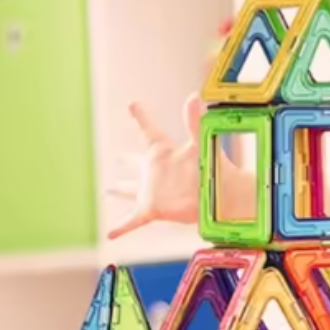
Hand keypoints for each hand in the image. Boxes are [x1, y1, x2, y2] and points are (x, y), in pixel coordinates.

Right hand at [107, 95, 204, 239]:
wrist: (221, 198)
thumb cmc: (213, 170)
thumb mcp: (199, 143)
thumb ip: (194, 120)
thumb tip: (192, 96)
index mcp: (164, 152)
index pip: (149, 130)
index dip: (141, 117)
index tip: (133, 105)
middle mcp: (156, 171)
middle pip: (137, 164)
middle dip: (127, 162)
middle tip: (117, 158)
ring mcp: (152, 190)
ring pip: (131, 190)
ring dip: (121, 191)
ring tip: (108, 192)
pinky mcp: (152, 210)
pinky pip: (132, 221)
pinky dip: (121, 227)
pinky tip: (111, 234)